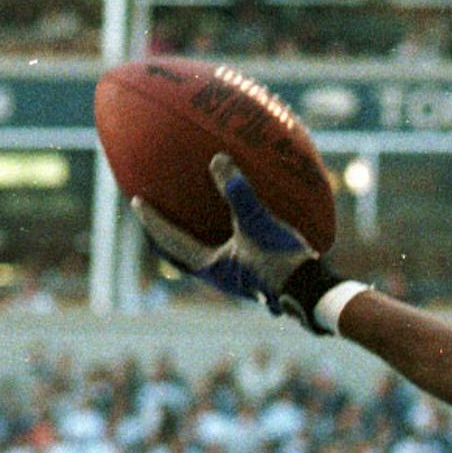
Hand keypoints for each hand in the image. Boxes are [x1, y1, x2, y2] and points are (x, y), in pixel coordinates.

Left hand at [133, 154, 340, 331]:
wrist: (314, 293)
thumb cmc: (282, 261)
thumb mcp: (257, 223)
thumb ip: (237, 192)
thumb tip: (218, 159)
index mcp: (210, 267)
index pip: (171, 240)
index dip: (153, 220)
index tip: (136, 200)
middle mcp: (220, 276)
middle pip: (183, 252)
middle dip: (169, 233)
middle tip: (156, 212)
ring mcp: (240, 279)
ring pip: (209, 254)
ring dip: (197, 237)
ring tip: (192, 218)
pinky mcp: (260, 277)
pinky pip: (234, 252)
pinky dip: (227, 237)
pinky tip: (240, 227)